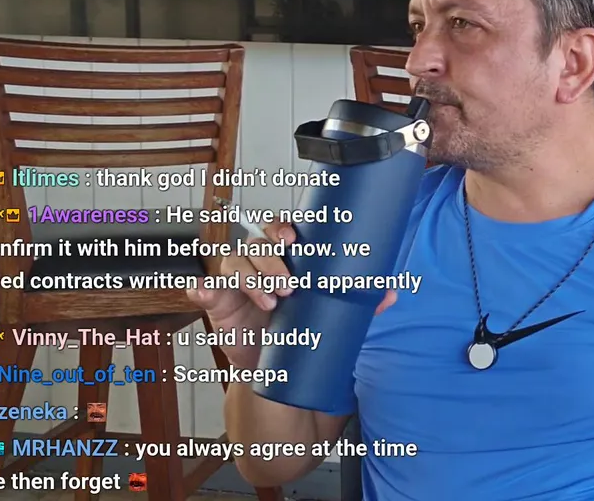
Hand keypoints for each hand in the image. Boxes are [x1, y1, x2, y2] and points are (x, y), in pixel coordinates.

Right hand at [186, 223, 398, 367]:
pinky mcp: (218, 303)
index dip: (284, 228)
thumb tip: (390, 293)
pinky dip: (202, 287)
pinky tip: (206, 291)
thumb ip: (358, 302)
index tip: (295, 240)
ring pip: (234, 262)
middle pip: (257, 244)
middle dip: (271, 260)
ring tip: (270, 302)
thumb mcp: (330, 314)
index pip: (280, 230)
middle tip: (289, 286)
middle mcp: (259, 263)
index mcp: (285, 258)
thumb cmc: (300, 329)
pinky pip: (205, 288)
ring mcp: (236, 282)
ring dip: (250, 278)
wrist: (274, 366)